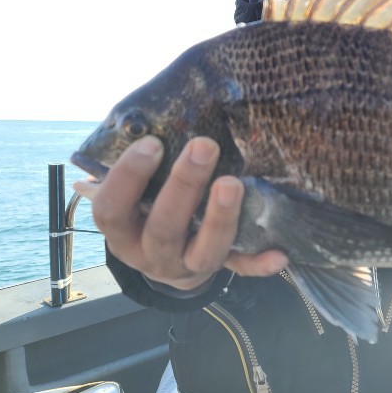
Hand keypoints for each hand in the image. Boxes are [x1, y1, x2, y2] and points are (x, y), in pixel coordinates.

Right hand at [74, 136, 287, 290]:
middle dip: (184, 187)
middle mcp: (151, 254)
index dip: (128, 177)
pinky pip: (241, 270)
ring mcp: (186, 267)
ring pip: (203, 254)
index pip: (112, 209)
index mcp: (122, 231)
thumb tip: (135, 121)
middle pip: (163, 230)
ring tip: (232, 183)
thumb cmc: (145, 209)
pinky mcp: (219, 270)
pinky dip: (259, 264)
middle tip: (205, 147)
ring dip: (220, 219)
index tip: (152, 143)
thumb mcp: (130, 193)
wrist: (165, 261)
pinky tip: (279, 253)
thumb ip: (134, 167)